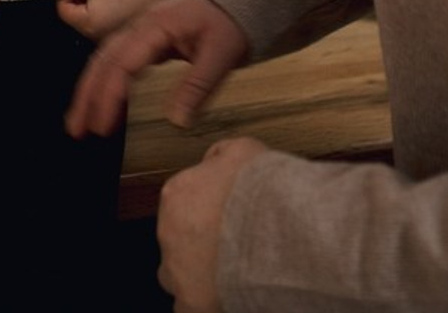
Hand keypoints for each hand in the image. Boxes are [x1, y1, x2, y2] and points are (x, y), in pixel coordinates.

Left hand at [50, 0, 165, 40]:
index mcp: (87, 24)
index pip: (62, 8)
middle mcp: (95, 37)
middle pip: (74, 14)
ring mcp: (107, 39)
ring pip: (88, 18)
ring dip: (92, 3)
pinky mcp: (119, 36)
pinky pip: (102, 23)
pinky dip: (104, 10)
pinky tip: (117, 0)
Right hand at [65, 0, 248, 137]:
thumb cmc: (230, 21)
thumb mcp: (222, 54)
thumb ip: (198, 87)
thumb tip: (176, 122)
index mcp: (156, 26)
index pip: (123, 61)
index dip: (109, 94)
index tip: (101, 125)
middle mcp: (142, 26)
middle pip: (105, 59)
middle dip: (87, 94)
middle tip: (76, 129)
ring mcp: (142, 31)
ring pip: (107, 59)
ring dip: (91, 89)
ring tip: (80, 121)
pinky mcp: (148, 39)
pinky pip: (120, 60)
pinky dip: (107, 81)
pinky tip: (104, 101)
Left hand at [157, 138, 266, 312]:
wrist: (280, 227)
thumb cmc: (261, 187)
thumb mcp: (240, 150)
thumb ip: (219, 157)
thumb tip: (213, 164)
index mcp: (176, 194)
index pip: (181, 204)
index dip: (206, 211)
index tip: (228, 217)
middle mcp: (168, 232)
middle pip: (177, 239)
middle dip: (199, 243)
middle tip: (233, 247)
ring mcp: (177, 270)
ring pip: (177, 274)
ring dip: (196, 274)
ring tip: (232, 274)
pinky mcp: (193, 303)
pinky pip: (187, 308)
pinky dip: (202, 304)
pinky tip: (227, 297)